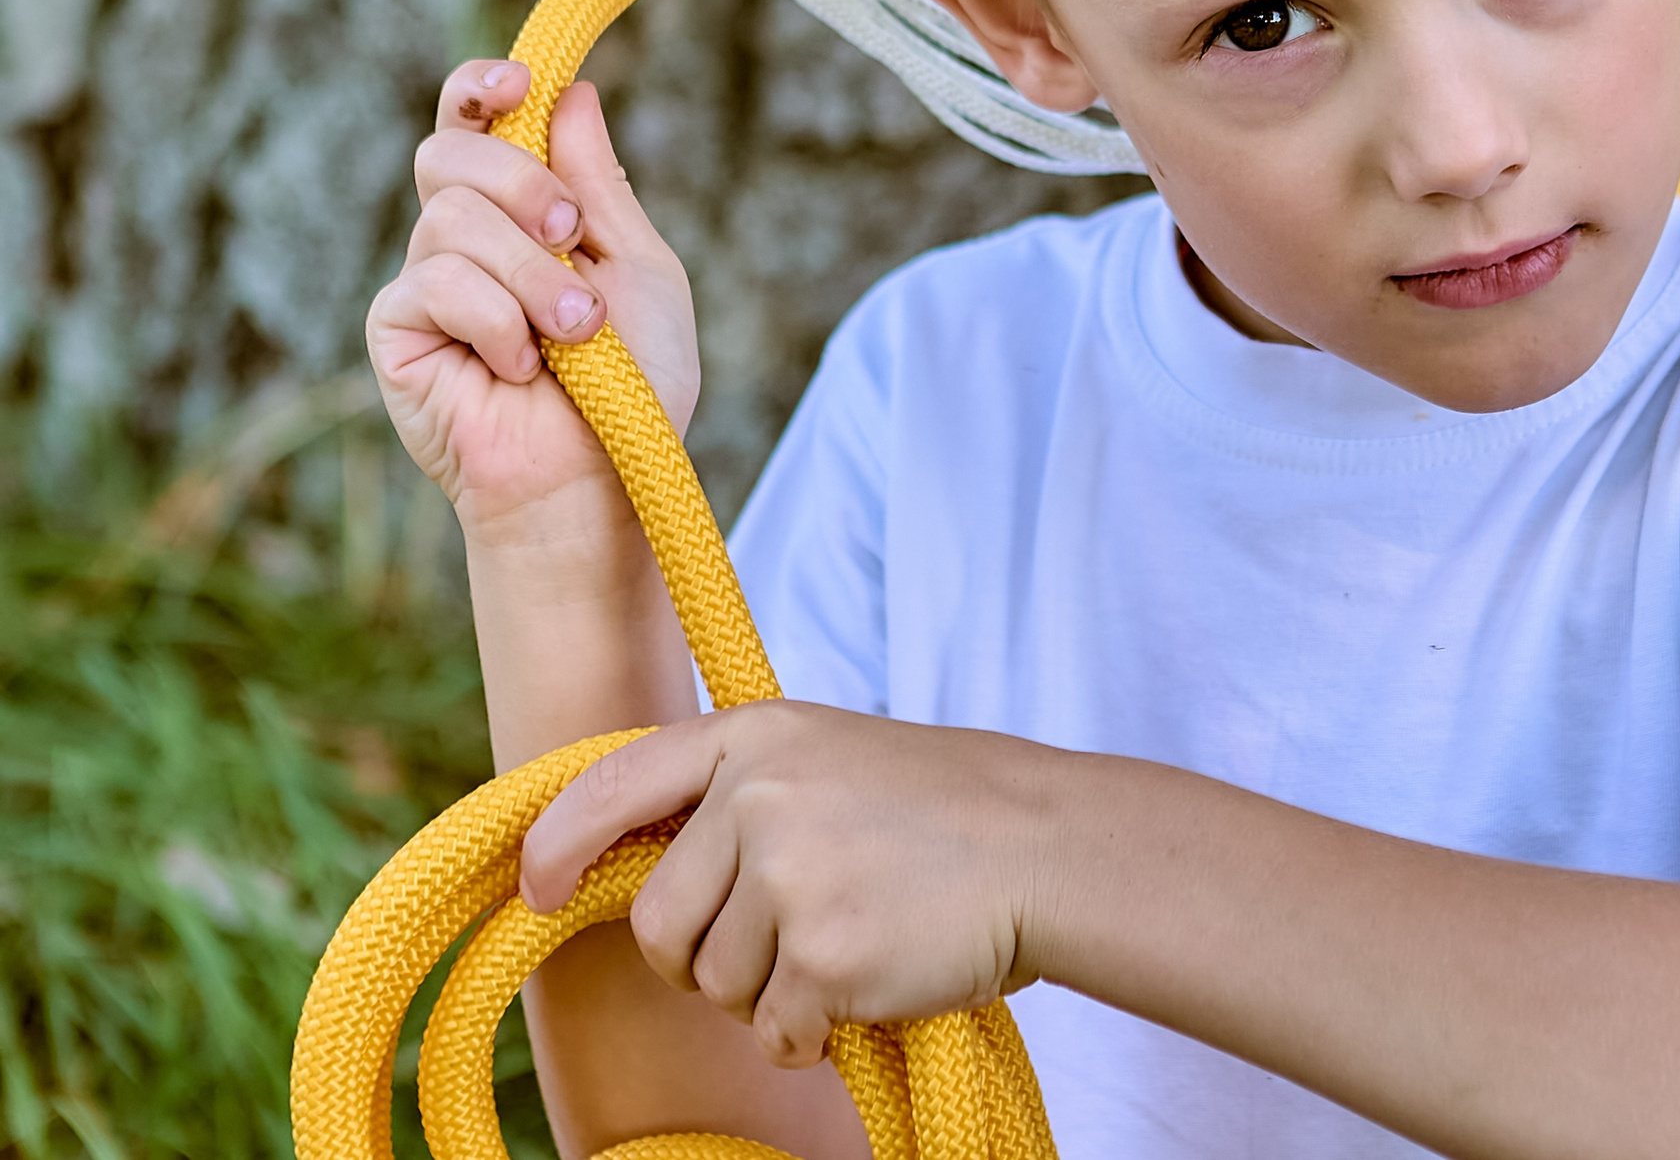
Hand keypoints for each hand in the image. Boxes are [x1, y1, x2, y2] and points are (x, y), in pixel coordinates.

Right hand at [366, 60, 700, 540]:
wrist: (603, 476)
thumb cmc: (633, 385)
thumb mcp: (640, 269)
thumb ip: (601, 186)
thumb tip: (573, 93)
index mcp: (520, 215)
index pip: (473, 124)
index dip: (479, 88)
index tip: (518, 82)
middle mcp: (464, 241)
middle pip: (447, 152)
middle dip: (519, 183)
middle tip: (571, 235)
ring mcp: (425, 286)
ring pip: (449, 218)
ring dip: (530, 274)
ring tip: (574, 333)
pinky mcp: (396, 334)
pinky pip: (433, 282)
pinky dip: (496, 322)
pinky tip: (519, 369)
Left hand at [520, 702, 1065, 1068]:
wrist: (1049, 849)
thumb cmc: (947, 812)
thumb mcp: (832, 758)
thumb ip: (740, 793)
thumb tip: (629, 866)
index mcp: (757, 737)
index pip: (614, 783)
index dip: (557, 842)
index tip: (537, 886)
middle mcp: (759, 798)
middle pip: (657, 921)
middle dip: (701, 959)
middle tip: (779, 950)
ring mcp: (790, 875)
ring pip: (715, 985)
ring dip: (770, 996)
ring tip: (851, 950)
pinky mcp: (823, 956)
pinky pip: (773, 1032)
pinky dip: (812, 1034)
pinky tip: (871, 990)